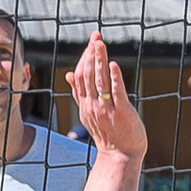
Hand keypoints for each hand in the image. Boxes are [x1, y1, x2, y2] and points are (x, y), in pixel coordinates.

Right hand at [68, 33, 147, 163]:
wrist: (120, 156)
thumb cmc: (108, 133)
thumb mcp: (89, 112)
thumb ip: (79, 93)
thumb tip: (68, 74)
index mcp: (85, 103)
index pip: (80, 75)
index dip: (85, 57)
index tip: (91, 41)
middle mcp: (92, 104)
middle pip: (88, 74)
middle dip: (91, 53)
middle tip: (96, 35)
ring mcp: (106, 108)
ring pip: (99, 80)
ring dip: (100, 60)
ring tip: (99, 43)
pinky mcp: (121, 111)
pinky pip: (116, 92)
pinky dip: (114, 78)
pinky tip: (113, 65)